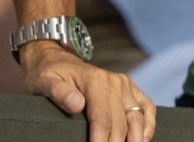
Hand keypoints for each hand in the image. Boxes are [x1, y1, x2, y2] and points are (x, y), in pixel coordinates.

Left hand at [20, 40, 156, 141]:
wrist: (56, 61)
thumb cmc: (49, 75)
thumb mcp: (45, 81)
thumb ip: (59, 92)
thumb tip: (76, 104)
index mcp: (95, 81)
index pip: (102, 120)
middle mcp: (115, 82)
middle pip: (120, 124)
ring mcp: (125, 86)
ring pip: (137, 118)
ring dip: (135, 140)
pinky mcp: (130, 90)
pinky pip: (147, 108)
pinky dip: (148, 126)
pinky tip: (143, 140)